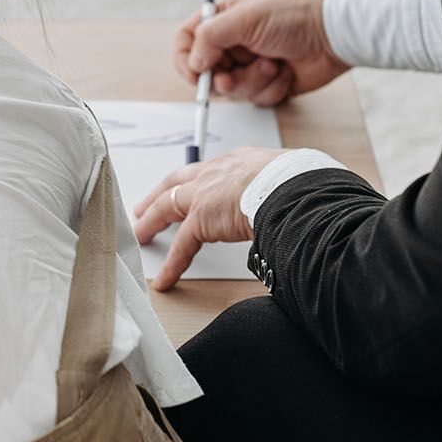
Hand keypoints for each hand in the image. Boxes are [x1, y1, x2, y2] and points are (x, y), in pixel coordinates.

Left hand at [132, 147, 283, 289]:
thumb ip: (281, 188)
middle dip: (159, 193)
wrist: (292, 186)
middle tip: (146, 205)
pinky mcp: (201, 220)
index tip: (189, 187)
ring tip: (142, 234)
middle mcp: (216, 172)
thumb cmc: (300, 182)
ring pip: (167, 207)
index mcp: (239, 162)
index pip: (210, 171)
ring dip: (152, 222)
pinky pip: (181, 246)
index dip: (197, 181)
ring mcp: (204, 194)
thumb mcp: (289, 176)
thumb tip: (294, 199)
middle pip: (177, 181)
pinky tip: (164, 279)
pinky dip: (172, 265)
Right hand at [171, 0, 348, 106]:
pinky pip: (256, 98)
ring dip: (253, 81)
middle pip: (207, 73)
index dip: (186, 60)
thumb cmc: (292, 16)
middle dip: (224, 79)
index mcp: (224, 19)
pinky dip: (271, 88)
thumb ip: (210, 37)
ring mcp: (250, 64)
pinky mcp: (268, 82)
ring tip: (273, 65)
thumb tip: (194, 63)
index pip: (187, 41)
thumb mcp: (245, 18)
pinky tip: (286, 72)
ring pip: (232, 90)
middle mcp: (233, 42)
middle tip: (233, 77)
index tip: (196, 74)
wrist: (334, 36)